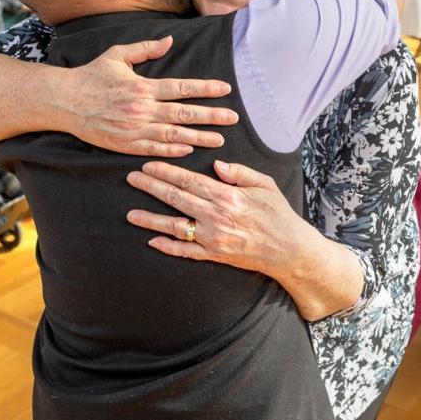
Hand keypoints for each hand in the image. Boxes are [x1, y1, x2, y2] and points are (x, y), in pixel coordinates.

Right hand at [59, 36, 238, 156]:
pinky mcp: (124, 144)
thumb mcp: (117, 55)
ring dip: (198, 137)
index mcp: (143, 86)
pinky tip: (188, 150)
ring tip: (218, 139)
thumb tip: (169, 41)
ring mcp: (134, 129)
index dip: (206, 89)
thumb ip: (145, 49)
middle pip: (183, 114)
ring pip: (173, 135)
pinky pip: (153, 150)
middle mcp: (142, 108)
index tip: (226, 90)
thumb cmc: (91, 75)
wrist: (64, 101)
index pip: (181, 88)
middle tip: (233, 118)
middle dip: (211, 116)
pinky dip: (172, 151)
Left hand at [126, 160, 304, 276]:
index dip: (166, 171)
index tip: (149, 164)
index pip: (189, 180)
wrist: (290, 250)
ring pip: (174, 226)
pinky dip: (168, 247)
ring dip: (151, 219)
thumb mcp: (264, 184)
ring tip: (130, 214)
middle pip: (176, 198)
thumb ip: (239, 172)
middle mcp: (216, 216)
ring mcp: (213, 238)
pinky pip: (186, 252)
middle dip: (151, 187)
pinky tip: (151, 241)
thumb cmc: (278, 214)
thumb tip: (216, 164)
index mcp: (227, 195)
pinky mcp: (214, 255)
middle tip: (132, 179)